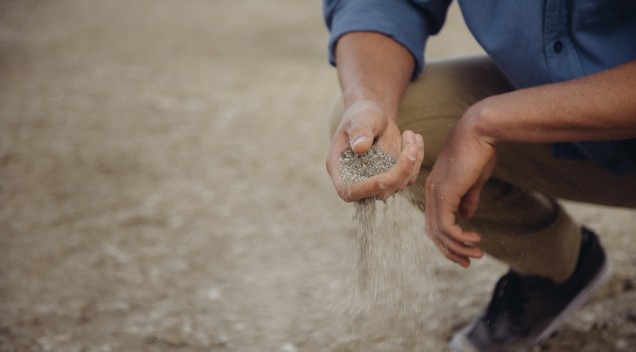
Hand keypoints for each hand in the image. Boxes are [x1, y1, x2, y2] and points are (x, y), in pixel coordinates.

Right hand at [326, 100, 423, 201]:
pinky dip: (417, 159)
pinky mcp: (393, 178)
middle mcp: (357, 179)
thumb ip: (359, 131)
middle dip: (399, 171)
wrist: (374, 115)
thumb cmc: (362, 114)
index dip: (366, 189)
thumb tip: (360, 147)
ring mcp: (376, 181)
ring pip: (399, 185)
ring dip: (411, 161)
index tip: (384, 178)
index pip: (348, 190)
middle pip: (379, 191)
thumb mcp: (360, 117)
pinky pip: (410, 176)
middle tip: (410, 144)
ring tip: (410, 134)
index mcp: (339, 168)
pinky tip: (415, 138)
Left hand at [424, 108, 496, 266]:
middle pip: (433, 231)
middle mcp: (431, 192)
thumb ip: (467, 199)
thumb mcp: (473, 180)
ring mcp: (436, 193)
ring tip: (476, 254)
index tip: (464, 250)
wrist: (480, 131)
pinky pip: (447, 226)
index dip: (447, 239)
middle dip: (450, 249)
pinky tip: (475, 240)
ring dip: (458, 247)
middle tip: (466, 262)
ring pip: (439, 232)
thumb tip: (466, 217)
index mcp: (436, 188)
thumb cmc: (479, 151)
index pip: (434, 220)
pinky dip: (460, 237)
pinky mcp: (445, 194)